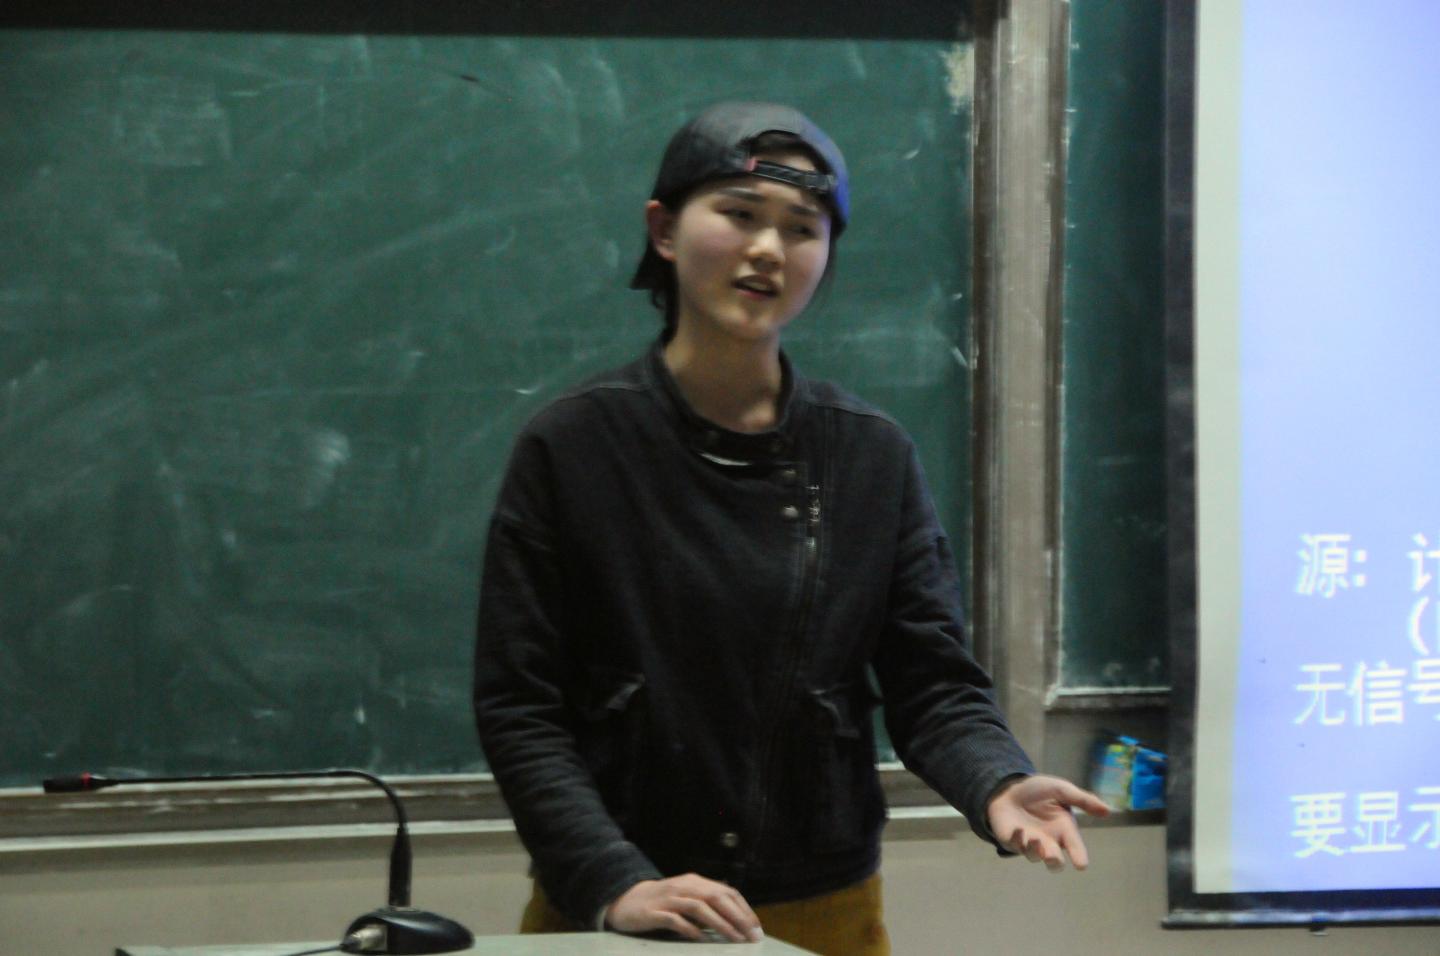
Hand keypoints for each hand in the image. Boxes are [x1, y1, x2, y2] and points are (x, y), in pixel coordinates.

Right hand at [606, 873, 763, 942]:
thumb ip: (707, 904)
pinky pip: (676, 920)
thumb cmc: (662, 902)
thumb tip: (736, 920)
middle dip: (737, 917)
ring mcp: (669, 898)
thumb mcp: (687, 897)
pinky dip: (691, 929)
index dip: (744, 909)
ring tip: (734, 939)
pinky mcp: (654, 912)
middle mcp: (684, 886)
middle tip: (751, 935)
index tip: (756, 927)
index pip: (726, 892)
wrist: (626, 900)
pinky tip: (702, 939)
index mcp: (695, 882)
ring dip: (720, 923)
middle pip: (716, 898)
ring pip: (699, 907)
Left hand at [985, 774, 1110, 870]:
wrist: (1010, 786)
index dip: (1079, 856)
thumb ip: (1083, 800)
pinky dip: (1017, 840)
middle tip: (1052, 856)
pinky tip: (1018, 830)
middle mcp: (1049, 841)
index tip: (1081, 865)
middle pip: (1055, 862)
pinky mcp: (1012, 841)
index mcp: (1064, 830)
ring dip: (1035, 850)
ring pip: (1035, 857)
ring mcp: (1030, 843)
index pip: (1075, 847)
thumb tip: (1108, 810)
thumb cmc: (1038, 790)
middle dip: (1054, 861)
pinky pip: (1015, 846)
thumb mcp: (1062, 790)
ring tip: (1034, 838)